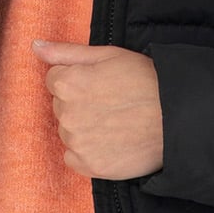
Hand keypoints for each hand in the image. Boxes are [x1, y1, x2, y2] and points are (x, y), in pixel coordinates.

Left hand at [31, 41, 163, 179]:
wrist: (178, 117)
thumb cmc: (146, 81)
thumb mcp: (108, 54)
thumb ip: (66, 52)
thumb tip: (35, 46)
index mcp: (67, 83)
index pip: (54, 81)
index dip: (78, 80)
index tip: (101, 84)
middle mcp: (67, 114)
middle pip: (60, 107)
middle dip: (79, 104)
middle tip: (112, 103)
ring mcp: (78, 143)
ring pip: (68, 132)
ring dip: (84, 128)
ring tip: (115, 123)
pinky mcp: (90, 166)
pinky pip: (74, 158)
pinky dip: (87, 152)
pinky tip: (111, 142)